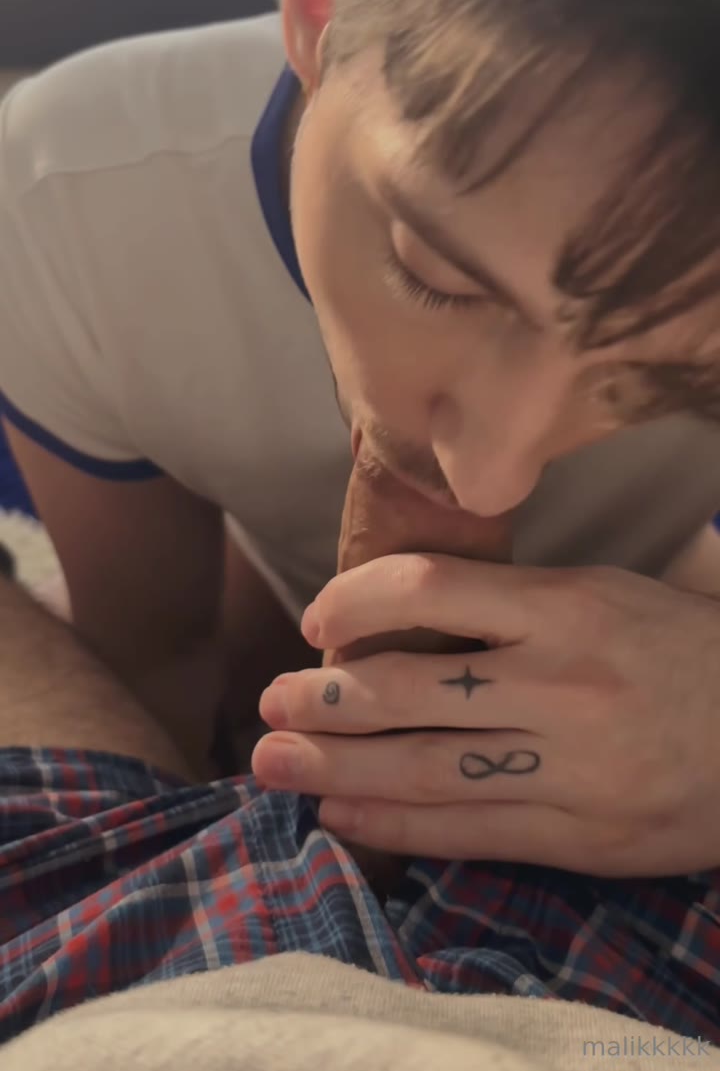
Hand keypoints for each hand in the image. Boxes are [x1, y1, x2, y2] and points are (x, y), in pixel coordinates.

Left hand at [252, 558, 719, 875]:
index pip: (432, 589)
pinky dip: (396, 827)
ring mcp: (570, 767)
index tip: (316, 622)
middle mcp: (561, 683)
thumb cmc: (681, 650)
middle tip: (270, 705)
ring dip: (338, 770)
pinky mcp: (582, 837)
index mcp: (567, 607)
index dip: (357, 601)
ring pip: (426, 769)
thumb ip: (513, 607)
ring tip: (275, 765)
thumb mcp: (604, 595)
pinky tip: (344, 818)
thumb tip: (404, 623)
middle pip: (412, 690)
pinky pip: (469, 834)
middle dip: (325, 700)